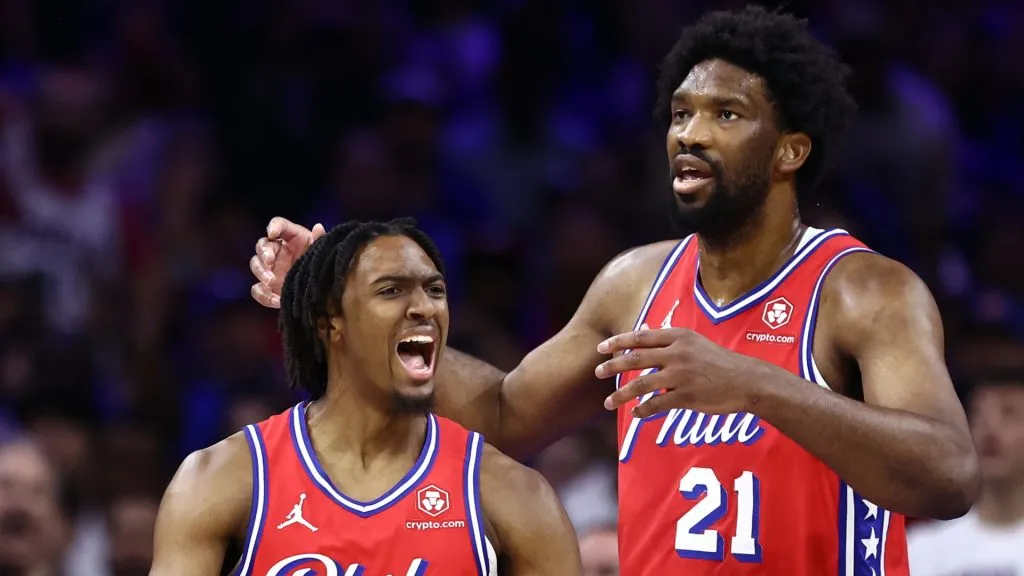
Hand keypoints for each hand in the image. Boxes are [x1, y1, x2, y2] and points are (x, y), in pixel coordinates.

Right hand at [249, 217, 325, 307]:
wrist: (322, 285)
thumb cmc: (320, 261)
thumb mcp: (322, 250)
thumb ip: (319, 240)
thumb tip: (318, 227)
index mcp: (290, 237)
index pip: (278, 224)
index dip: (274, 226)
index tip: (272, 233)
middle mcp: (277, 250)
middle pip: (262, 246)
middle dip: (264, 253)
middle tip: (270, 261)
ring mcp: (271, 269)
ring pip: (256, 265)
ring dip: (261, 273)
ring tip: (271, 281)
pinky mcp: (268, 288)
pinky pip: (258, 290)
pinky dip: (264, 296)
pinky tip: (276, 300)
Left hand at [595, 328, 759, 418]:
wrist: (747, 381)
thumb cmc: (719, 361)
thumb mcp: (694, 342)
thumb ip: (668, 339)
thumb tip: (645, 330)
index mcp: (678, 337)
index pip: (640, 337)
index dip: (618, 342)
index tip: (601, 348)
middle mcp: (677, 353)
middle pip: (636, 358)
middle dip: (613, 366)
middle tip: (597, 372)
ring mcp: (681, 375)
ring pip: (641, 384)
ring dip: (621, 394)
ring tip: (608, 402)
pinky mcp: (687, 396)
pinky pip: (657, 404)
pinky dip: (643, 410)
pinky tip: (635, 413)